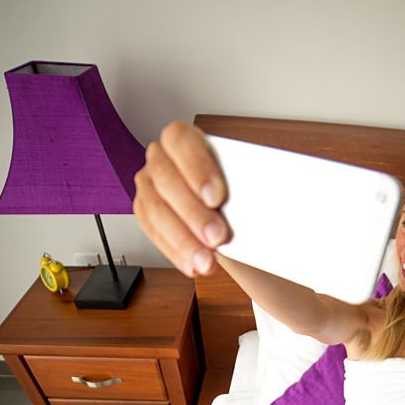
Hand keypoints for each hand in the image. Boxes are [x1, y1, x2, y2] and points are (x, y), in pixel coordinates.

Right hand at [133, 121, 231, 277]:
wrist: (230, 208)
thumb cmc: (235, 186)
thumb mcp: (243, 176)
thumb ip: (245, 181)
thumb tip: (259, 194)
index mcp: (184, 138)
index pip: (180, 141)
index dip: (197, 168)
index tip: (217, 197)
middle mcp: (160, 159)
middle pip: (167, 181)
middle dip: (193, 213)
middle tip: (217, 237)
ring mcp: (148, 186)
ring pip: (157, 212)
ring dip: (183, 241)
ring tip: (207, 262)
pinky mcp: (146, 214)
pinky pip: (154, 235)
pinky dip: (176, 253)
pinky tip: (193, 265)